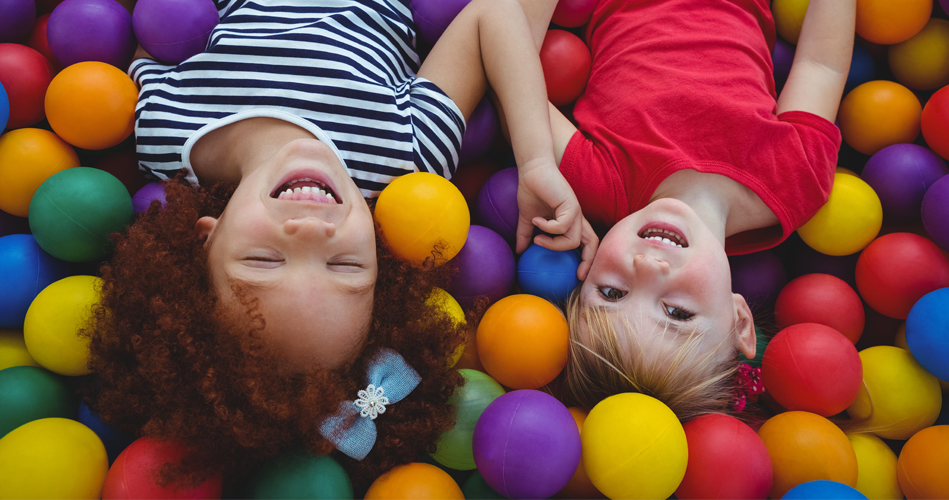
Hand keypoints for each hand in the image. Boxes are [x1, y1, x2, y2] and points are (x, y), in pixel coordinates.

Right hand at [516, 160, 598, 279]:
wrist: (532, 171)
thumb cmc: (531, 191)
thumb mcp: (527, 219)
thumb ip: (526, 235)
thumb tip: (518, 252)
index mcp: (571, 221)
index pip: (587, 243)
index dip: (586, 259)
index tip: (577, 275)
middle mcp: (577, 218)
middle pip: (592, 243)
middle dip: (588, 261)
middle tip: (577, 275)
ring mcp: (575, 211)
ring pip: (573, 240)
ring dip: (553, 244)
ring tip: (537, 238)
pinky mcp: (571, 205)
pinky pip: (562, 226)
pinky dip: (548, 227)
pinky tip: (537, 219)